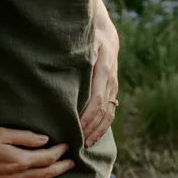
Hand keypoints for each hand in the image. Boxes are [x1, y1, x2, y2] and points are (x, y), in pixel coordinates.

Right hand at [0, 128, 73, 177]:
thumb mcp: (0, 133)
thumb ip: (24, 137)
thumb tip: (44, 140)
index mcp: (20, 159)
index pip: (46, 156)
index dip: (59, 151)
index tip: (66, 146)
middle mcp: (19, 176)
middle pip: (46, 174)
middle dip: (61, 168)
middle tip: (72, 164)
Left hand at [80, 1, 119, 147]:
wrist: (106, 33)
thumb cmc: (89, 36)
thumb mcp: (84, 41)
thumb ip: (78, 54)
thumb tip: (64, 70)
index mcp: (103, 69)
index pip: (97, 98)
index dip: (87, 115)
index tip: (76, 126)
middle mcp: (111, 81)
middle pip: (103, 110)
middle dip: (91, 128)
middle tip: (78, 142)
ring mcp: (113, 87)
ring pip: (109, 114)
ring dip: (98, 130)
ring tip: (85, 144)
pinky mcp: (112, 90)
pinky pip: (110, 111)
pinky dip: (103, 126)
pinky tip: (94, 136)